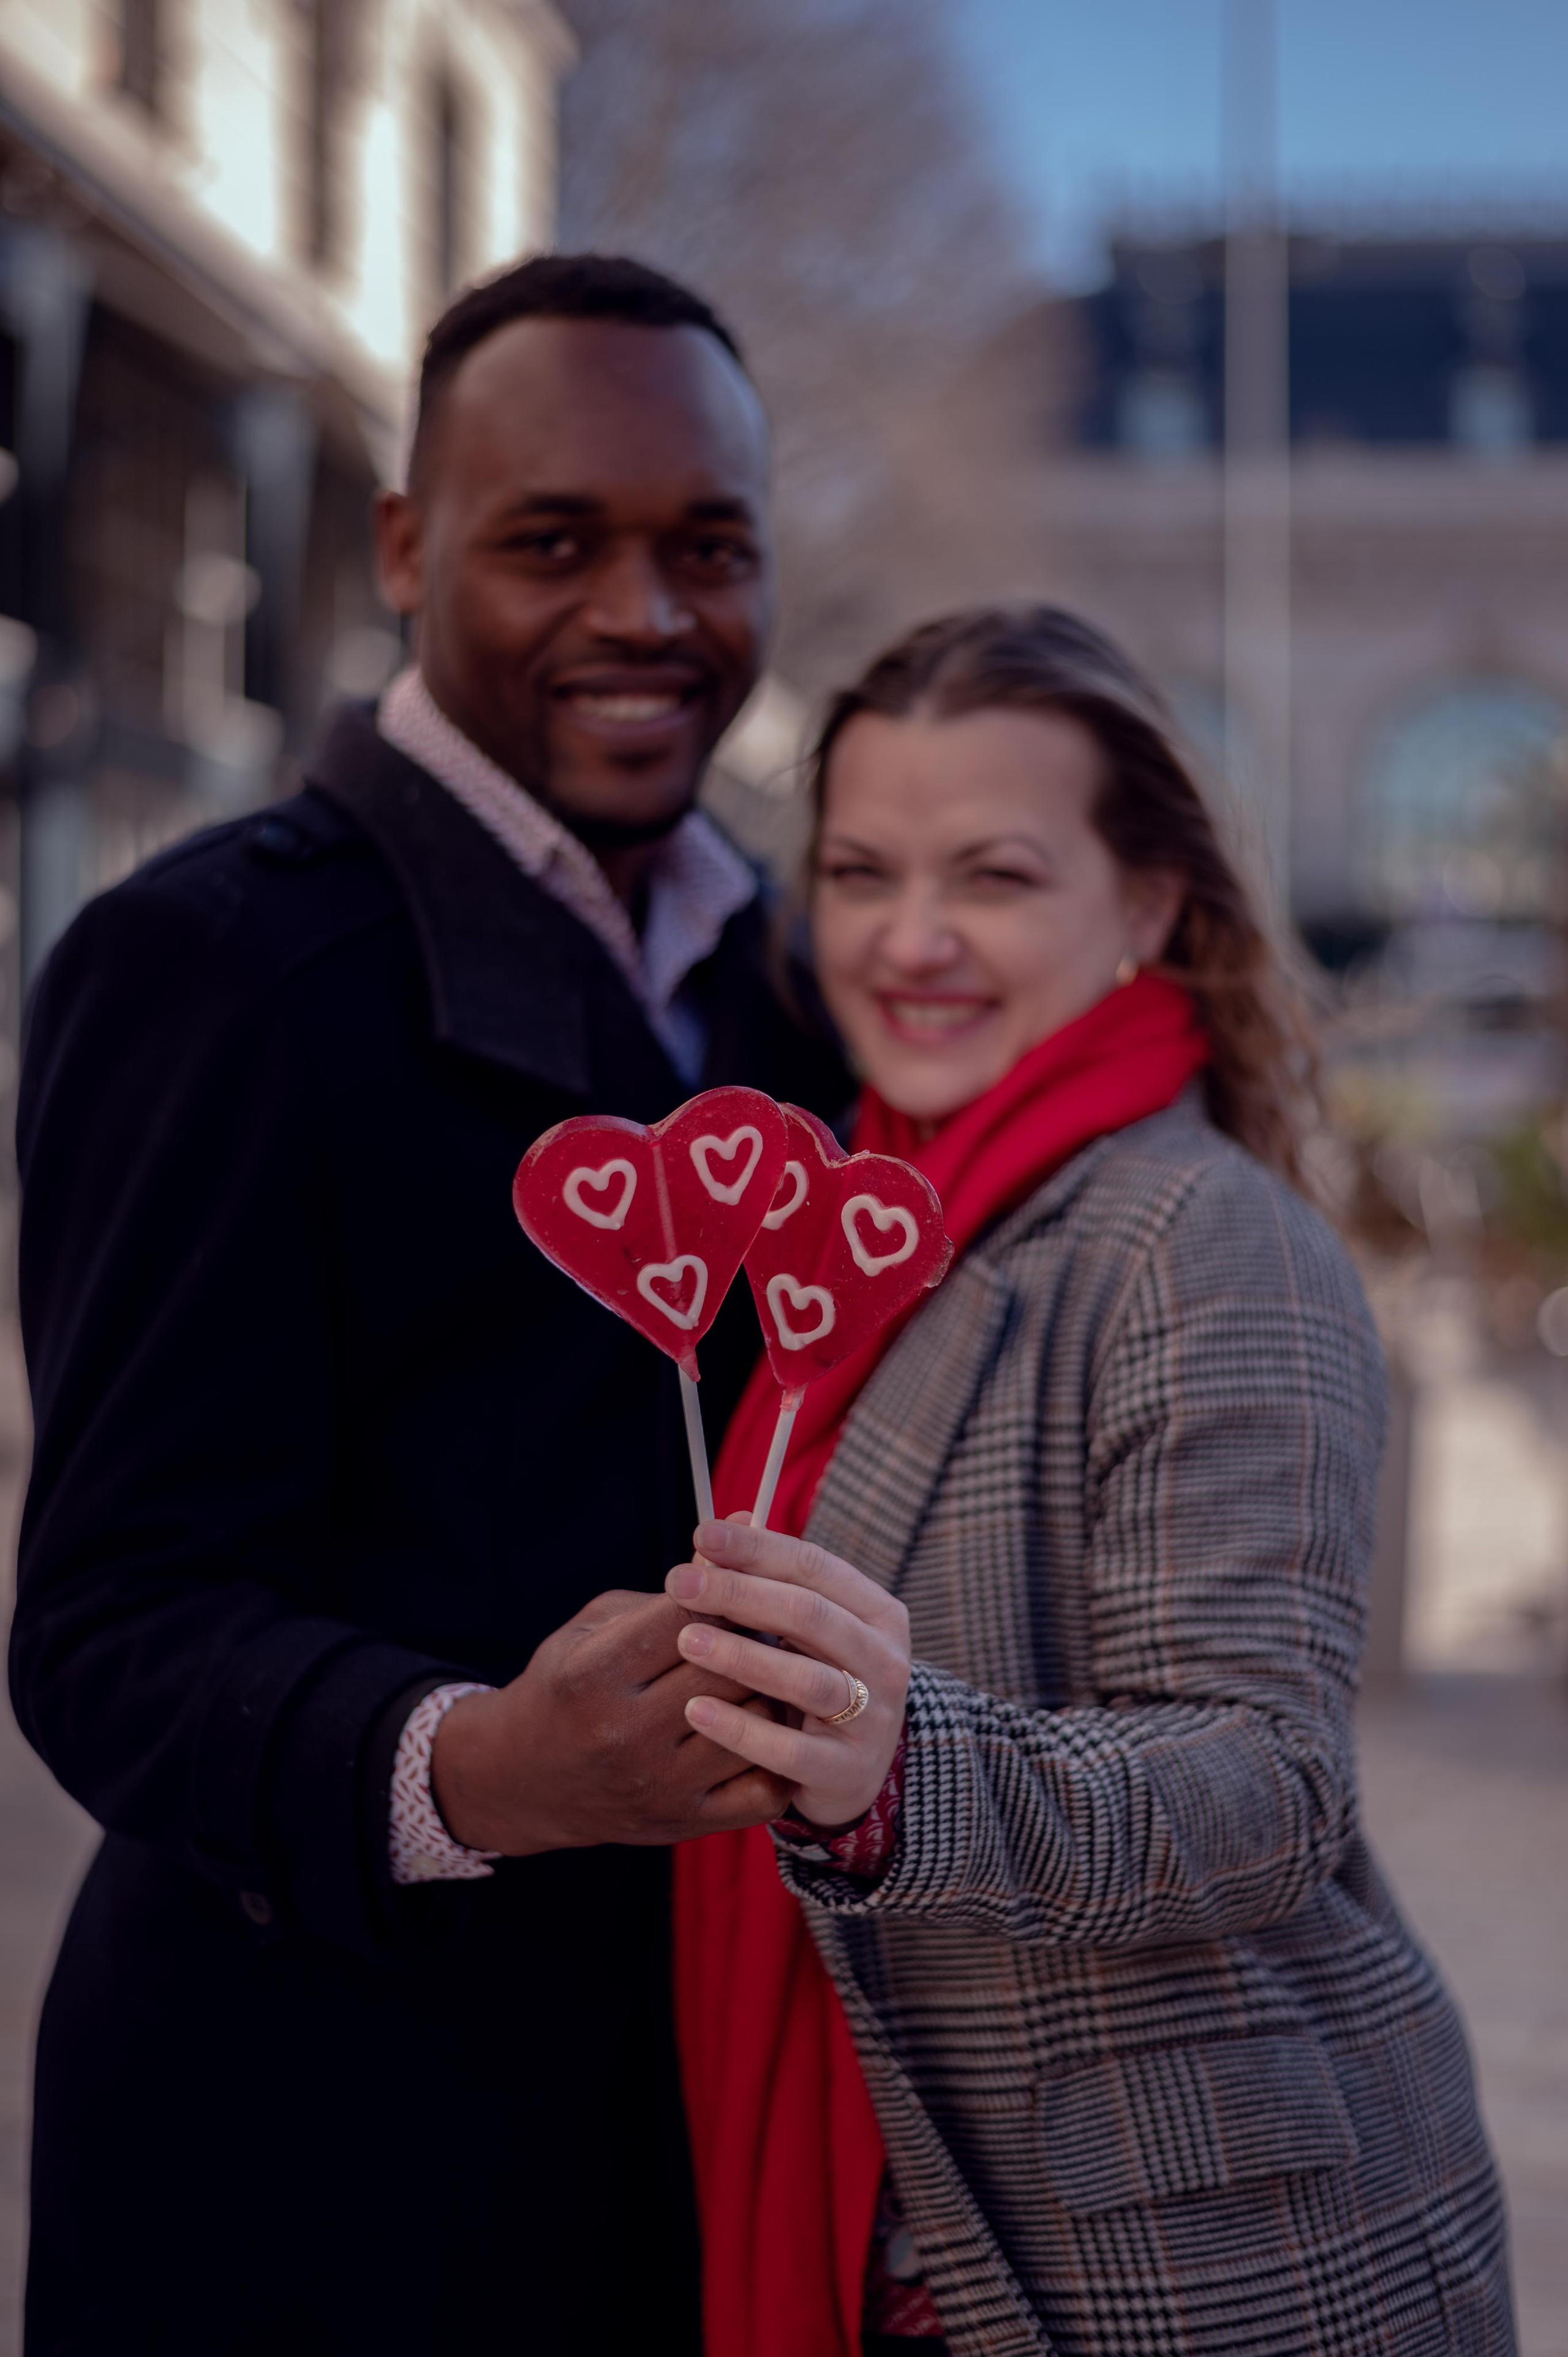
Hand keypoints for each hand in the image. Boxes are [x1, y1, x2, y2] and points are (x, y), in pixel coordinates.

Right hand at [431, 1588, 793, 1854]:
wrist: (528, 1779)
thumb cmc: (568, 1685)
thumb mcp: (598, 1625)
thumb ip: (671, 1591)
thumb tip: (744, 1529)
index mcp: (593, 1675)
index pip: (687, 1618)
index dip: (724, 1591)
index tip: (739, 1580)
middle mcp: (624, 1734)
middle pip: (728, 1667)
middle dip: (756, 1635)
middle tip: (769, 1622)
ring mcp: (659, 1784)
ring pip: (757, 1721)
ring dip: (774, 1688)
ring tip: (772, 1670)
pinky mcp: (685, 1821)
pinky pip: (765, 1786)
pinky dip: (779, 1751)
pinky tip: (768, 1727)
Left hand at [665, 1519, 910, 1829]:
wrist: (853, 1772)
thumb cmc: (817, 1679)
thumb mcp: (801, 1630)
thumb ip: (766, 1579)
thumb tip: (730, 1517)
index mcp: (877, 1612)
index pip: (815, 1566)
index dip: (758, 1547)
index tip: (703, 1534)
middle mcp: (884, 1660)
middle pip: (809, 1615)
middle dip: (740, 1593)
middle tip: (679, 1582)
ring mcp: (871, 1718)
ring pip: (806, 1680)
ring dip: (741, 1657)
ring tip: (686, 1641)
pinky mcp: (847, 1771)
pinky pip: (790, 1750)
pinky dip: (742, 1729)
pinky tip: (696, 1710)